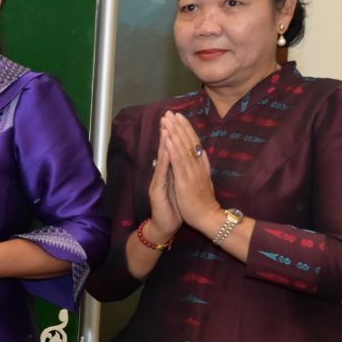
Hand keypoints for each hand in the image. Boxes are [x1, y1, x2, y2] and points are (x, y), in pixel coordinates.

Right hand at [145, 123, 181, 241]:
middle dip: (168, 132)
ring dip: (164, 142)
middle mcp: (162, 174)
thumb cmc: (174, 208)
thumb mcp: (179, 186)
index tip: (177, 119)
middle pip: (165, 150)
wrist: (165, 226)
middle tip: (168, 115)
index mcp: (169, 173)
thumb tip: (184, 157)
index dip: (174, 134)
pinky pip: (162, 173)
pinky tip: (166, 149)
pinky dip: (164, 160)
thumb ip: (180, 172)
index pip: (172, 150)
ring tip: (166, 127)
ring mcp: (158, 181)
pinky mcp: (157, 190)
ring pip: (163, 159)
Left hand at [157, 110, 219, 227]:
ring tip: (167, 120)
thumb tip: (202, 152)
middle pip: (188, 141)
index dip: (186, 128)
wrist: (209, 218)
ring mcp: (192, 172)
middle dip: (178, 126)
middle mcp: (197, 165)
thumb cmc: (204, 202)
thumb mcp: (205, 180)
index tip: (179, 116)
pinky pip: (179, 162)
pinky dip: (173, 149)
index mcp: (201, 165)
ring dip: (174, 133)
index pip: (193, 142)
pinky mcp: (186, 181)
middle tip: (170, 112)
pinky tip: (168, 139)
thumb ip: (204, 165)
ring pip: (182, 148)